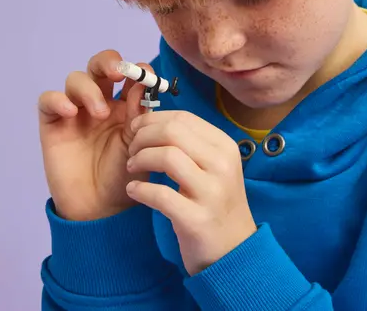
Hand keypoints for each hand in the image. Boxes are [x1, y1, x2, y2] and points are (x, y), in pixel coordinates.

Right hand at [37, 50, 152, 220]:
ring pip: (76, 79)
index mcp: (126, 106)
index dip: (136, 70)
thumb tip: (144, 84)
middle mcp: (101, 103)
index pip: (129, 75)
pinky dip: (58, 100)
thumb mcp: (140, 145)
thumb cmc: (125, 177)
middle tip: (117, 72)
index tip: (147, 77)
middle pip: (100, 66)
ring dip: (89, 88)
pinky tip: (71, 112)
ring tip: (100, 113)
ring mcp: (76, 112)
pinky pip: (49, 100)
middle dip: (108, 62)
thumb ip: (141, 115)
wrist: (102, 209)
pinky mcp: (53, 124)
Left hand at [124, 111, 257, 275]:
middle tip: (131, 149)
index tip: (136, 129)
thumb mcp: (213, 167)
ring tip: (132, 168)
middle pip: (173, 131)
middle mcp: (222, 165)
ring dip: (140, 159)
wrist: (235, 249)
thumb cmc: (215, 203)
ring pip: (167, 156)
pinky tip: (133, 190)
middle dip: (143, 136)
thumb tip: (150, 120)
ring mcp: (212, 192)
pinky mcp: (197, 219)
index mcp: (225, 146)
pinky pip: (160, 195)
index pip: (183, 117)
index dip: (153, 119)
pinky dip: (140, 189)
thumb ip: (189, 144)